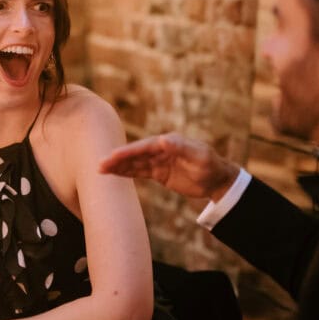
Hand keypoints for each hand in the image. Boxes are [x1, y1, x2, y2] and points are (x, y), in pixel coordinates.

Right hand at [99, 133, 238, 201]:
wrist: (218, 179)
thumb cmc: (211, 166)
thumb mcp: (200, 157)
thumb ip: (182, 148)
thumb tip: (163, 140)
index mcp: (169, 143)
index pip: (145, 147)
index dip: (129, 151)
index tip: (114, 156)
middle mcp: (161, 149)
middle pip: (136, 154)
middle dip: (118, 158)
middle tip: (100, 164)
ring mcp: (159, 161)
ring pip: (135, 163)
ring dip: (119, 166)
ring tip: (100, 170)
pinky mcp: (159, 172)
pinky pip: (140, 172)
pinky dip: (127, 172)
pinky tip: (114, 174)